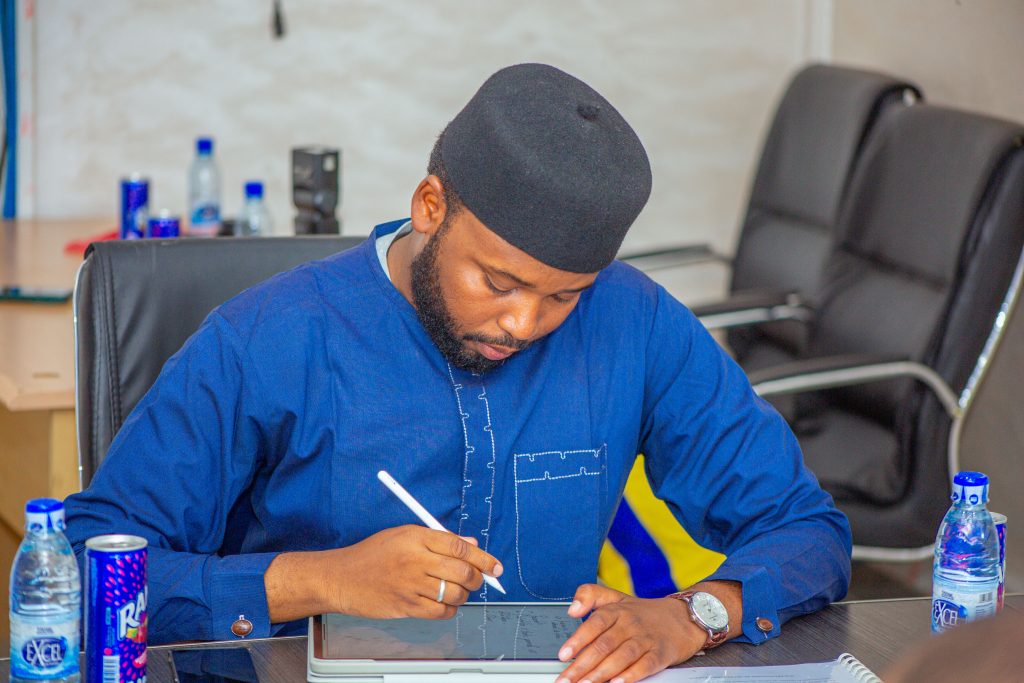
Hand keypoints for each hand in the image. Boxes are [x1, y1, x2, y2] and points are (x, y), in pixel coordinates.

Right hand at [265, 525, 502, 622]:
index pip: (459, 546)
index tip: (495, 566)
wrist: (341, 578)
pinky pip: (440, 612)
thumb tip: (471, 544)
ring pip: (454, 593)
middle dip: (477, 578)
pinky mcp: (405, 606)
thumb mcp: (404, 535)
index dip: (482, 557)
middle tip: (478, 579)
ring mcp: (410, 584)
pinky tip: (444, 603)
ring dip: (463, 595)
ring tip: (457, 590)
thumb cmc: (373, 554)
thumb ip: (439, 539)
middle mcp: (414, 559)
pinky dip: (449, 609)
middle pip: (461, 570)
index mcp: (416, 536)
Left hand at [554, 584, 705, 682]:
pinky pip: (645, 665)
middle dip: (582, 665)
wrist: (683, 617)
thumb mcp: (616, 597)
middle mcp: (630, 623)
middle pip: (604, 644)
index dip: (578, 640)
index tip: (564, 654)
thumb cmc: (643, 612)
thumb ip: (590, 595)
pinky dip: (631, 675)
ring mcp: (646, 638)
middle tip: (567, 679)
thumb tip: (571, 608)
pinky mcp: (660, 653)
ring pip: (621, 656)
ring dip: (602, 672)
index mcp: (617, 610)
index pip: (594, 624)